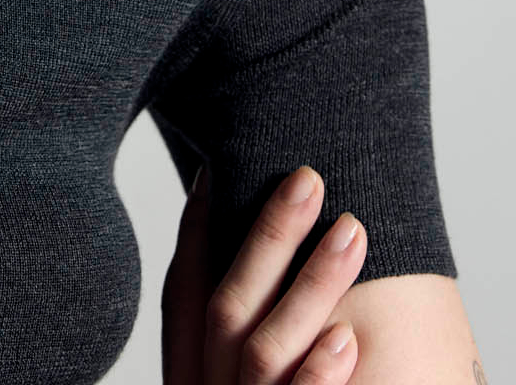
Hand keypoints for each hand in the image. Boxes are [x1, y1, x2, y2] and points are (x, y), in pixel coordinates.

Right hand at [162, 163, 365, 382]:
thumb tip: (267, 252)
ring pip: (265, 350)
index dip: (196, 231)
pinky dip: (320, 372)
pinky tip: (348, 336)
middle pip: (226, 309)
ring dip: (310, 285)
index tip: (214, 171)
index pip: (183, 297)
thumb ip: (250, 335)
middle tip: (307, 179)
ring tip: (352, 231)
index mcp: (191, 380)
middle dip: (268, 238)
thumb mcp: (237, 377)